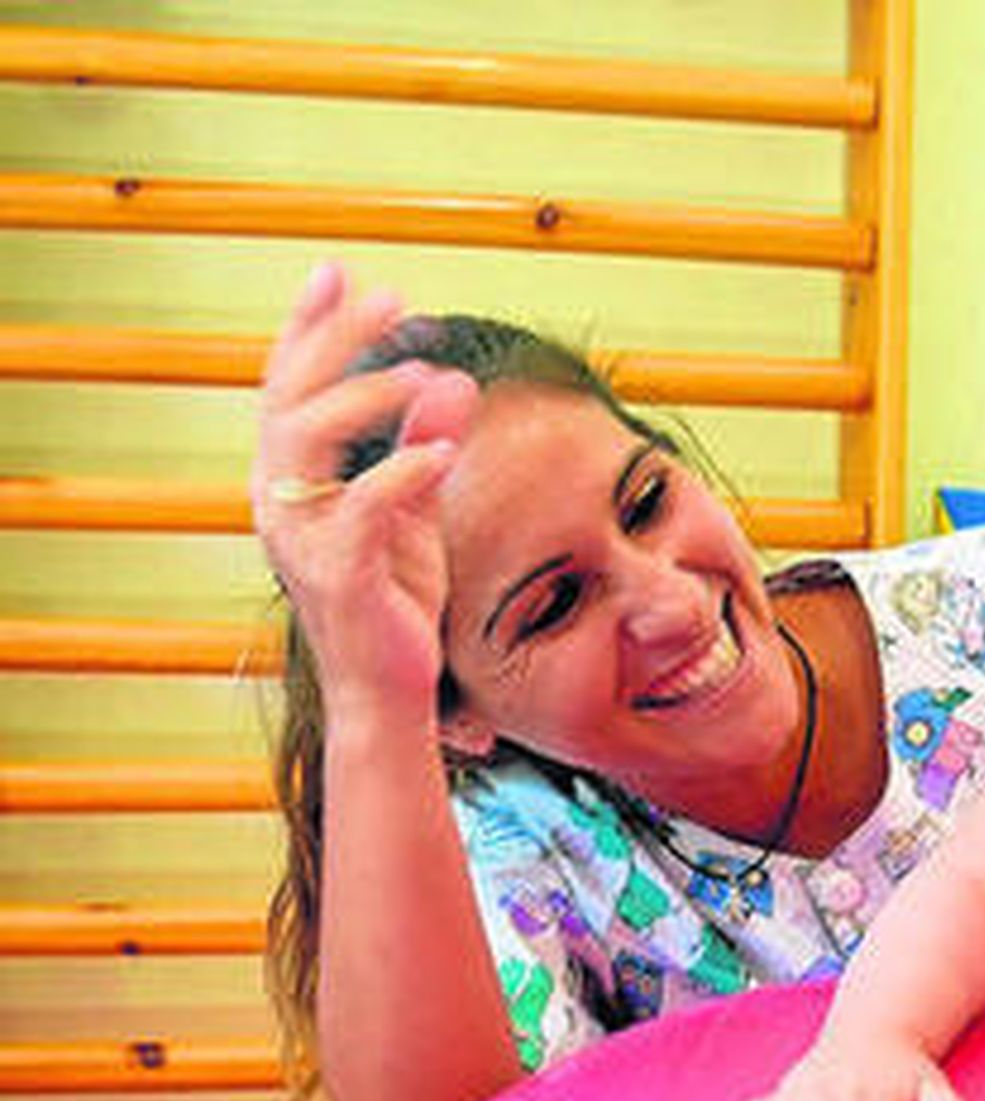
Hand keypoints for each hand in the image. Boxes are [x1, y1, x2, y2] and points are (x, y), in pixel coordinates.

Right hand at [252, 262, 478, 718]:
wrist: (389, 692)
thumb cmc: (393, 604)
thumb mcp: (414, 514)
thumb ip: (423, 448)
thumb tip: (451, 378)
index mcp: (292, 483)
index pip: (288, 389)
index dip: (308, 328)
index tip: (338, 272)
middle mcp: (281, 504)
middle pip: (289, 398)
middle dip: (335, 340)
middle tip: (389, 300)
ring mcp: (302, 541)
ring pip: (308, 441)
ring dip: (368, 396)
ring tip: (424, 370)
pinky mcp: (338, 578)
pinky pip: (361, 511)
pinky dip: (401, 473)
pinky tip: (442, 452)